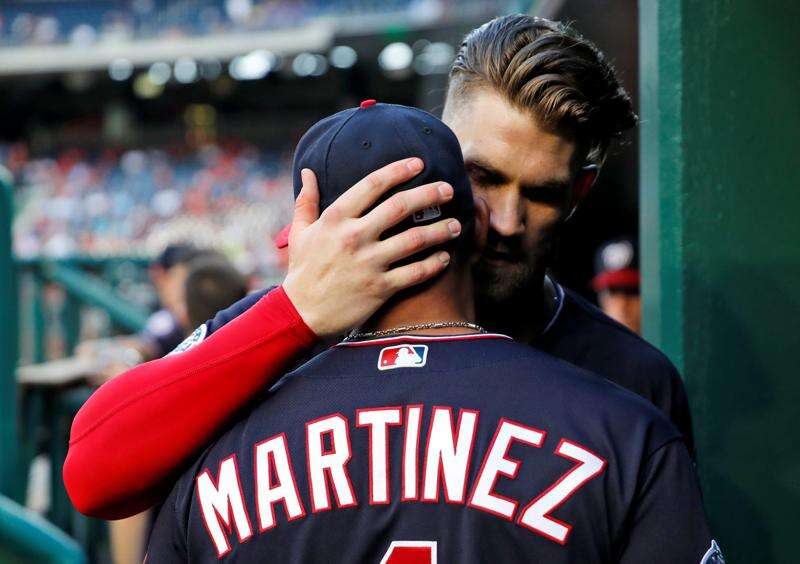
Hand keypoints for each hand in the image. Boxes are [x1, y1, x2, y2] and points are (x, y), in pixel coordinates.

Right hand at [282, 157, 460, 336]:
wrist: (300, 314)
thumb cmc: (302, 271)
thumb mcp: (298, 233)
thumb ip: (306, 201)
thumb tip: (308, 171)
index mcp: (335, 219)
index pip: (372, 185)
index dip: (398, 170)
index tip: (419, 163)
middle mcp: (354, 237)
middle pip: (400, 206)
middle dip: (429, 194)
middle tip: (448, 188)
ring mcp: (369, 263)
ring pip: (415, 239)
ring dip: (440, 230)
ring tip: (456, 225)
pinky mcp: (380, 288)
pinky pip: (415, 273)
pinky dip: (434, 264)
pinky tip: (445, 257)